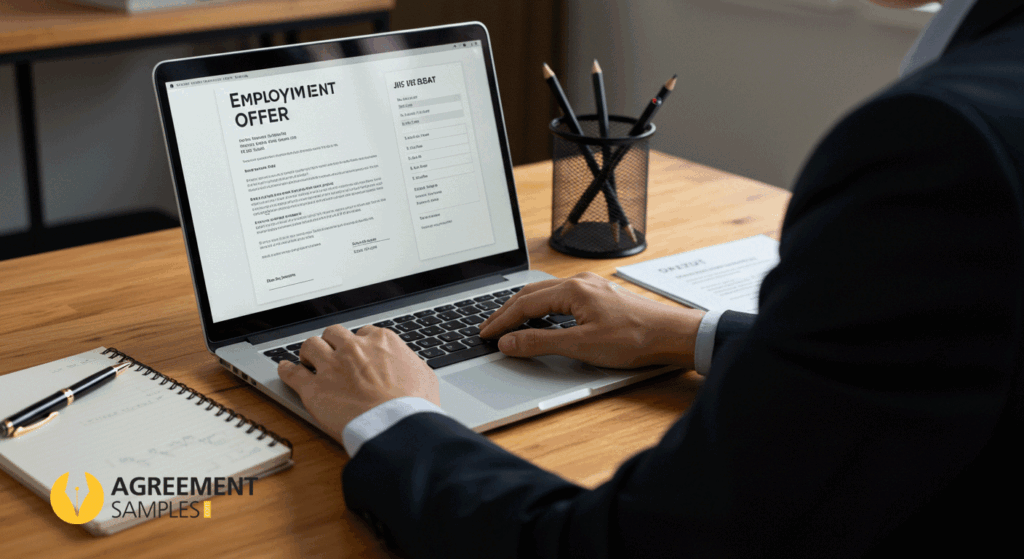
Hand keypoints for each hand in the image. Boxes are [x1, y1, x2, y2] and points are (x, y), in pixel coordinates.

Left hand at [277, 325, 439, 442]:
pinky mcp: (313, 389)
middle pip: (334, 334)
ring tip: (308, 360)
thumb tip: (409, 367)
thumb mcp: (424, 377)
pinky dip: (286, 370)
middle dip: (332, 343)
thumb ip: (410, 365)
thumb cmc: (414, 406)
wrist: (397, 427)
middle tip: (332, 354)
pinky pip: (292, 372)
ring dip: (309, 352)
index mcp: (381, 341)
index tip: (359, 354)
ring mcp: (331, 366)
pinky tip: (285, 369)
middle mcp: (353, 348)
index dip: (360, 345)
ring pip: (310, 346)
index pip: (364, 333)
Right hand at [479, 272, 705, 368]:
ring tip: (508, 322)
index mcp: (572, 289)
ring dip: (524, 308)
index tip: (485, 334)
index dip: (501, 321)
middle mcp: (580, 282)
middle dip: (506, 311)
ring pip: (547, 294)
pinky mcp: (601, 296)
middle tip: (488, 328)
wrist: (673, 335)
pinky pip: (562, 297)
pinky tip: (543, 318)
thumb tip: (509, 342)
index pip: (524, 304)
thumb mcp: (582, 345)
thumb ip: (541, 343)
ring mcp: (592, 287)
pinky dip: (543, 308)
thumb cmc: (635, 338)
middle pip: (531, 294)